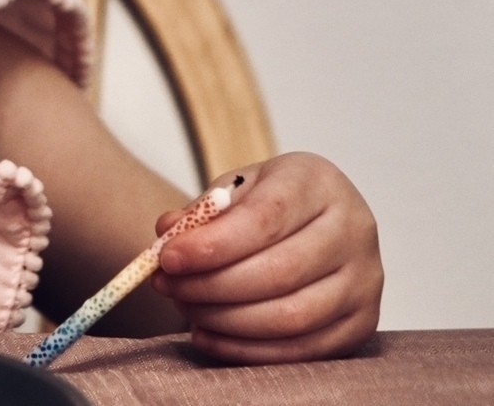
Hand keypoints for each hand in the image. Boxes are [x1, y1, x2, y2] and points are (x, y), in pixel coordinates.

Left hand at [152, 152, 381, 362]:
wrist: (314, 223)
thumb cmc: (267, 203)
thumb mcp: (234, 191)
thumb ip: (201, 212)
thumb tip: (167, 233)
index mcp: (319, 183)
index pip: (265, 219)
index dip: (212, 245)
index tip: (167, 258)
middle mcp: (354, 231)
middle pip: (279, 272)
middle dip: (211, 286)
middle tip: (167, 286)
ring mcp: (365, 282)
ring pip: (292, 317)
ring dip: (225, 320)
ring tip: (185, 307)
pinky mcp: (362, 325)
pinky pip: (302, 350)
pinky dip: (247, 350)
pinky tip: (207, 335)